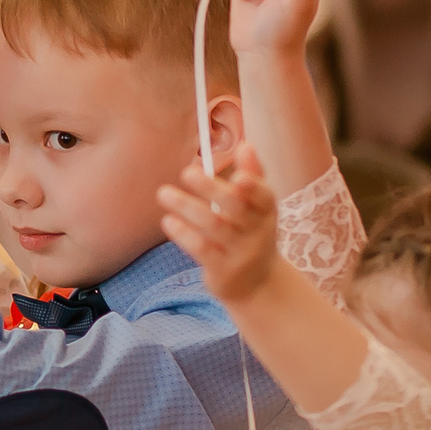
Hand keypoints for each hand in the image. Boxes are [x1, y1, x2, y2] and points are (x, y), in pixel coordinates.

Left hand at [157, 143, 279, 302]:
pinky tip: (168, 220)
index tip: (237, 176)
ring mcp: (240, 252)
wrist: (257, 285)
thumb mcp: (258, 209)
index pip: (264, 196)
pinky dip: (184, 233)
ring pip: (213, 226)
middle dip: (211, 189)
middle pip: (235, 207)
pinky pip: (201, 249)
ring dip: (187, 207)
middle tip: (186, 172)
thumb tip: (246, 144)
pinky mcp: (222, 270)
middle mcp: (257, 232)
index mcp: (266, 212)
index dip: (253, 186)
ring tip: (163, 193)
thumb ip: (253, 177)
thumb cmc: (251, 235)